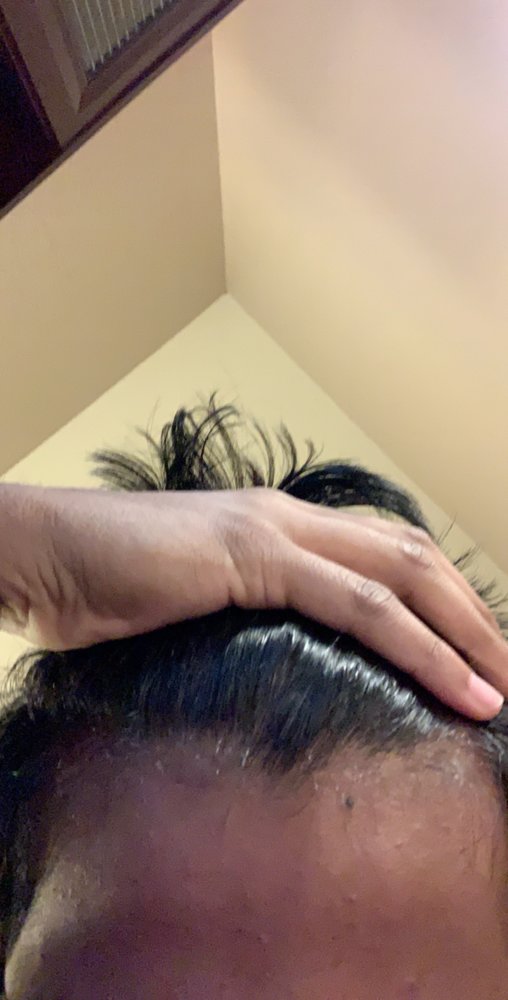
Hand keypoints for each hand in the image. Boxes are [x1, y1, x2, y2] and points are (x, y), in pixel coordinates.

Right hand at [0, 484, 505, 719]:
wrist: (41, 553)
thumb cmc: (100, 582)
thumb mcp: (186, 601)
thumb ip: (238, 614)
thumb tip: (270, 657)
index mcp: (275, 524)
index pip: (383, 553)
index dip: (439, 598)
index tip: (471, 650)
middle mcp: (287, 517)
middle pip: (412, 557)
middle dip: (471, 614)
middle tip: (507, 669)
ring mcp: (273, 531)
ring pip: (402, 576)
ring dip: (466, 632)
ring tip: (504, 686)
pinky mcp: (254, 557)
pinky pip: (360, 606)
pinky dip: (420, 646)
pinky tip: (458, 685)